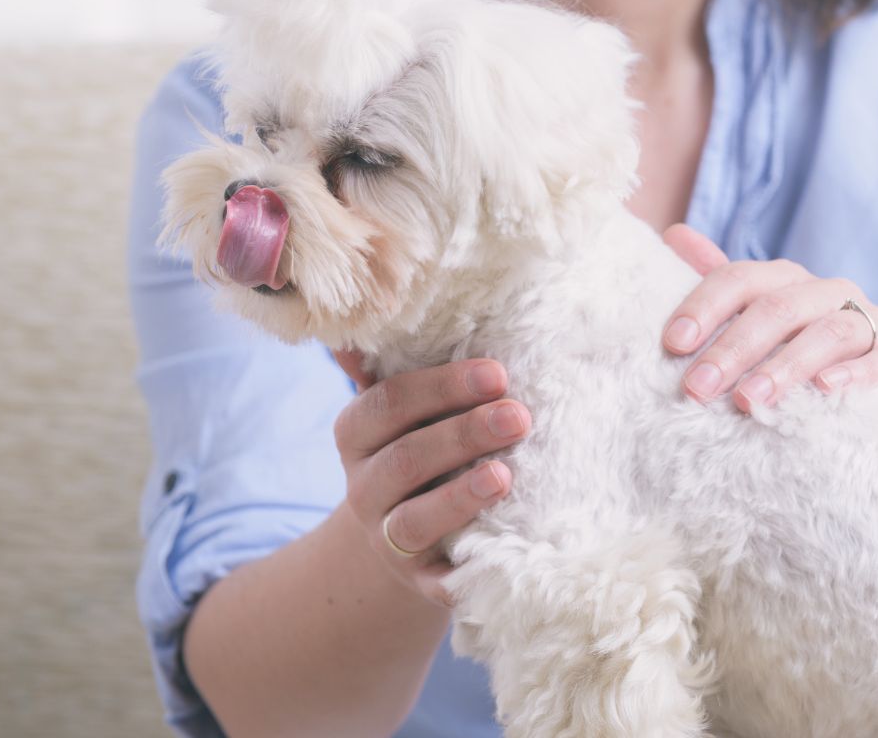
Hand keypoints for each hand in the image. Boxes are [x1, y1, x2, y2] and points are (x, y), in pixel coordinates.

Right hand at [330, 351, 530, 606]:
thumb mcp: (406, 409)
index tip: (498, 373)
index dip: (441, 388)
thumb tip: (387, 295)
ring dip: (459, 497)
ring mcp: (387, 540)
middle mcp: (364, 488)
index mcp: (358, 434)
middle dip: (463, 435)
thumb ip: (402, 361)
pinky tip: (503, 555)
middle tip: (520, 415)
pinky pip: (438, 582)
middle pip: (404, 460)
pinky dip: (465, 573)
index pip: (388, 405)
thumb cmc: (421, 450)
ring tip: (505, 477)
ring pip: (413, 521)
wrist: (406, 540)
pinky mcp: (419, 582)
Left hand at [660, 224, 877, 411]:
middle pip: (778, 308)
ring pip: (828, 332)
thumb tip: (673, 233)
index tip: (674, 343)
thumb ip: (722, 282)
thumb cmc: (810, 347)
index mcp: (788, 281)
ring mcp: (871, 321)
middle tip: (698, 387)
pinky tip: (826, 389)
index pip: (740, 279)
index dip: (704, 306)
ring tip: (750, 399)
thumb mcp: (765, 316)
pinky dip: (855, 373)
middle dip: (734, 348)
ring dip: (786, 365)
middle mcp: (828, 292)